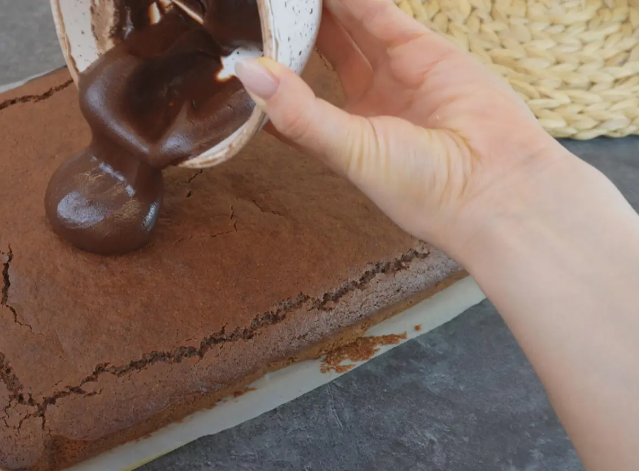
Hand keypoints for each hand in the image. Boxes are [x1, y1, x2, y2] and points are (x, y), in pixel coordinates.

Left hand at [235, 0, 570, 257]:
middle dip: (292, 30)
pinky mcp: (423, 52)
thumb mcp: (348, 150)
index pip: (292, 98)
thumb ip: (298, 110)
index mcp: (339, 137)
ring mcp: (394, 75)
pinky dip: (354, 1)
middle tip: (263, 10)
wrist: (494, 186)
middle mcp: (364, 103)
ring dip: (320, 9)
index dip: (268, 75)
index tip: (238, 52)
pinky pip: (379, 15)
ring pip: (346, 29)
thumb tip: (248, 74)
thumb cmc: (420, 188)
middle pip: (318, 54)